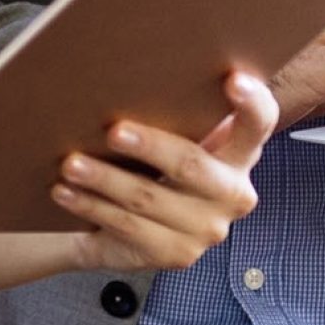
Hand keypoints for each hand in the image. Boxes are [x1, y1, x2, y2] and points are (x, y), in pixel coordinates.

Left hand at [50, 73, 276, 271]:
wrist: (126, 229)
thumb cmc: (149, 166)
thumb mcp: (168, 137)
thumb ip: (172, 112)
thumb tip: (126, 69)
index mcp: (240, 153)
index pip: (259, 123)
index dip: (252, 103)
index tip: (233, 79)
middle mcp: (233, 193)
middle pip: (192, 164)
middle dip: (150, 146)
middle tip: (113, 131)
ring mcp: (208, 228)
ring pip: (149, 198)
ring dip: (104, 179)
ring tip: (70, 164)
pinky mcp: (178, 254)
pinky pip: (128, 226)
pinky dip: (92, 206)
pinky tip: (66, 192)